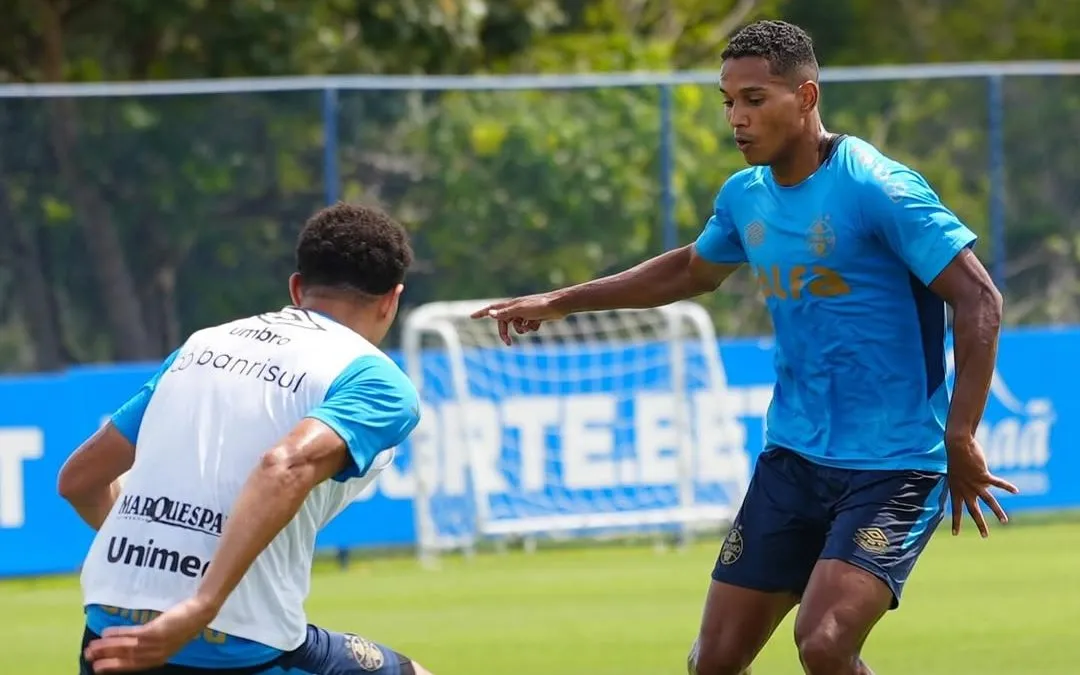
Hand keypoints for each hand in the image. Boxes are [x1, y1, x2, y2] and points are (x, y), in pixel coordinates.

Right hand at [83, 596, 218, 672]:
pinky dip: (118, 635)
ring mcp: (156, 644)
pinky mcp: (156, 632)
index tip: (98, 667)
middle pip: (126, 660)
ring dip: (107, 647)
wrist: (199, 612)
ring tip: (92, 646)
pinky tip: (106, 633)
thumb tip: (129, 643)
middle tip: (88, 657)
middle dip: (106, 660)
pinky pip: (132, 636)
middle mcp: (156, 654)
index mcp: (158, 658)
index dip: (114, 666)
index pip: (133, 666)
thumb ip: (149, 644)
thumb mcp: (165, 638)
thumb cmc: (182, 623)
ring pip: (126, 649)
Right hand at [470, 294, 566, 344]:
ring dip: (521, 329)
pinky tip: (539, 323)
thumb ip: (505, 313)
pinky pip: (528, 327)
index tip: (471, 317)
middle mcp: (517, 308)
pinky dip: (531, 327)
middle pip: (504, 323)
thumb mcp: (520, 310)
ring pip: (517, 326)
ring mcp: (525, 313)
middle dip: (505, 333)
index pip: (492, 309)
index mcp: (511, 305)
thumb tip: (490, 314)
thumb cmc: (539, 306)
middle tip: (508, 344)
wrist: (558, 306)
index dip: (482, 313)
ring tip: (529, 326)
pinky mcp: (534, 317)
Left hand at [945, 434, 1019, 537]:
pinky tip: (1015, 491)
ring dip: (997, 512)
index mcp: (956, 489)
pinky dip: (1007, 486)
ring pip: (988, 501)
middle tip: (985, 536)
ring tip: (1004, 522)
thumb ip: (963, 481)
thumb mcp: (955, 472)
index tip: (955, 534)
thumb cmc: (956, 457)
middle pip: (973, 510)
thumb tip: (974, 485)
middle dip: (979, 523)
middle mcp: (965, 489)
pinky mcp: (984, 476)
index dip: (956, 521)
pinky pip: (998, 483)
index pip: (956, 509)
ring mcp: (975, 483)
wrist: (957, 445)